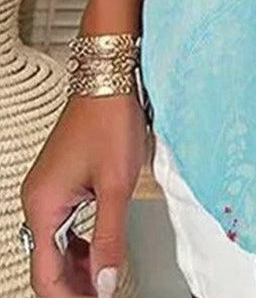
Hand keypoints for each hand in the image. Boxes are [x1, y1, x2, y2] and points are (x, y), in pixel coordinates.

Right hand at [21, 93, 148, 296]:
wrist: (110, 80)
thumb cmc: (110, 121)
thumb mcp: (116, 185)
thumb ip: (111, 238)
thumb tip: (107, 282)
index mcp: (44, 205)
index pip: (47, 274)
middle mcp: (38, 200)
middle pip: (48, 263)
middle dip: (75, 287)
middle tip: (103, 297)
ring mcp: (47, 190)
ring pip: (56, 246)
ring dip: (78, 268)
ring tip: (104, 282)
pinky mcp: (60, 181)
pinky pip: (64, 226)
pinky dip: (80, 245)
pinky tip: (100, 252)